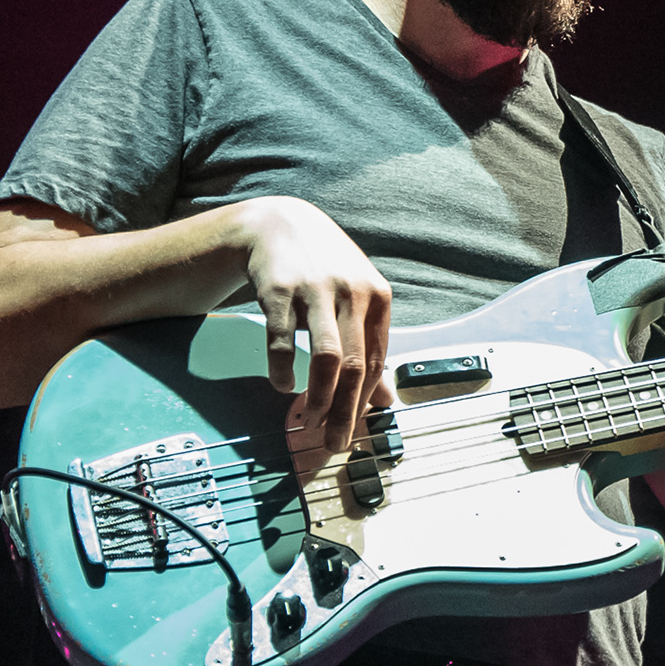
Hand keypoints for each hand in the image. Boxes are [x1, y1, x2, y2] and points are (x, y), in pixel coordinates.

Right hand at [235, 197, 395, 450]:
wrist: (278, 224)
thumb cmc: (325, 269)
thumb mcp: (357, 299)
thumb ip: (371, 346)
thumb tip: (386, 399)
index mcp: (378, 298)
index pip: (378, 360)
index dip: (366, 400)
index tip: (355, 430)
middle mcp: (352, 292)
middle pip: (356, 365)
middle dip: (346, 410)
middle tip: (335, 442)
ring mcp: (316, 289)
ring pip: (326, 357)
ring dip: (319, 396)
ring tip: (310, 419)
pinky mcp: (279, 289)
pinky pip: (283, 341)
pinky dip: (283, 371)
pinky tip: (283, 387)